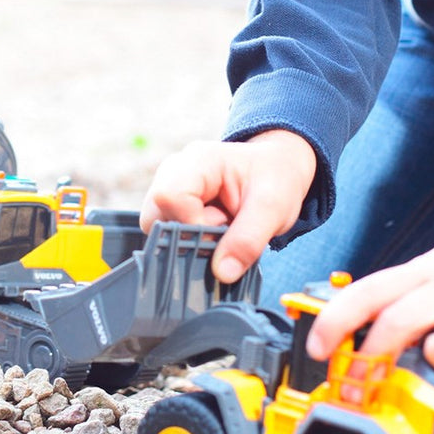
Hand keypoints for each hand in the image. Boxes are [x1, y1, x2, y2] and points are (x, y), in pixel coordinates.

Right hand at [140, 130, 316, 282]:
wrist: (278, 168)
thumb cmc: (275, 179)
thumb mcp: (273, 208)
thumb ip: (248, 240)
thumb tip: (223, 274)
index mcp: (199, 160)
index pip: (169, 196)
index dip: (191, 224)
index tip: (221, 231)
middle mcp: (176, 170)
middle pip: (155, 214)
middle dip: (189, 235)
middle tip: (223, 229)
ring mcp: (171, 186)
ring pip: (158, 226)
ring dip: (192, 238)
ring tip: (222, 227)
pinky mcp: (173, 204)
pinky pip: (168, 230)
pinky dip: (192, 239)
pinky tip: (215, 230)